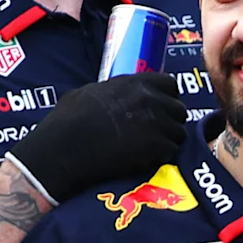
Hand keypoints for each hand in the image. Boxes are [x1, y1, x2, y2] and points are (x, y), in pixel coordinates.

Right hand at [12, 72, 189, 204]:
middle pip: (179, 110)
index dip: (167, 98)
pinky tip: (145, 160)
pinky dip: (162, 158)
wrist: (63, 148)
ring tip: (150, 150)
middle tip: (155, 134)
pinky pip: (172, 152)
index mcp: (134, 82)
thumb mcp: (89, 92)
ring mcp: (155, 122)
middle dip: (170, 122)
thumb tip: (115, 93)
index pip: (170, 84)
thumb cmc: (68, 121)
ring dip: (168, 142)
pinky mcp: (156, 146)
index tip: (159, 110)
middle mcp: (148, 99)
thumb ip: (113, 90)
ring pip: (179, 133)